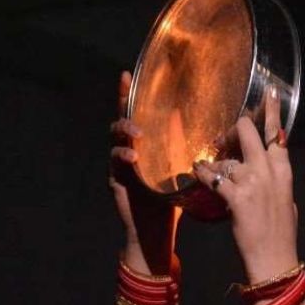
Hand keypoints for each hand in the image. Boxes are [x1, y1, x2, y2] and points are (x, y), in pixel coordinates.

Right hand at [109, 71, 181, 273]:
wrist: (156, 229)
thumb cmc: (168, 201)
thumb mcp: (178, 168)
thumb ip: (179, 144)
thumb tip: (190, 120)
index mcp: (143, 147)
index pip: (136, 115)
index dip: (130, 95)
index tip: (128, 74)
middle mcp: (128, 151)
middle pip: (120, 120)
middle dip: (122, 102)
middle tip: (126, 88)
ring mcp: (119, 165)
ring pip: (114, 138)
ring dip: (125, 131)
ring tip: (138, 134)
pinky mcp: (115, 179)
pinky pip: (114, 162)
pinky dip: (122, 156)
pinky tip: (133, 157)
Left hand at [192, 86, 298, 282]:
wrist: (274, 258)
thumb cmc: (281, 234)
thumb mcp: (286, 201)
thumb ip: (277, 180)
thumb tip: (269, 169)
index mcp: (285, 171)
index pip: (278, 134)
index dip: (272, 112)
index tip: (270, 93)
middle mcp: (270, 171)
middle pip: (249, 132)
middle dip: (233, 131)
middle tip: (224, 138)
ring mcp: (253, 183)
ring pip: (226, 157)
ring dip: (215, 163)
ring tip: (208, 169)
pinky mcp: (236, 197)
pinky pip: (214, 177)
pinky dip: (203, 174)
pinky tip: (196, 171)